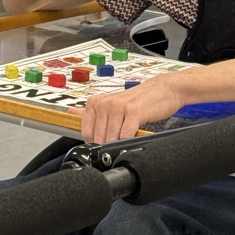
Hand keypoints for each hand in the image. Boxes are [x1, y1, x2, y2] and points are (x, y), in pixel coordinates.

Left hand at [68, 74, 183, 142]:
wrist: (162, 90)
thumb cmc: (137, 100)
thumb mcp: (112, 103)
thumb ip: (91, 110)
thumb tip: (71, 113)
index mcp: (95, 102)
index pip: (87, 133)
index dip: (97, 142)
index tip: (107, 140)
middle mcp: (104, 103)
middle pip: (99, 138)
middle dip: (110, 144)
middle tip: (122, 137)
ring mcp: (118, 107)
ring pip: (112, 139)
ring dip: (121, 143)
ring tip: (130, 133)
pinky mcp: (133, 112)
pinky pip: (126, 135)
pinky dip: (131, 140)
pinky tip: (135, 134)